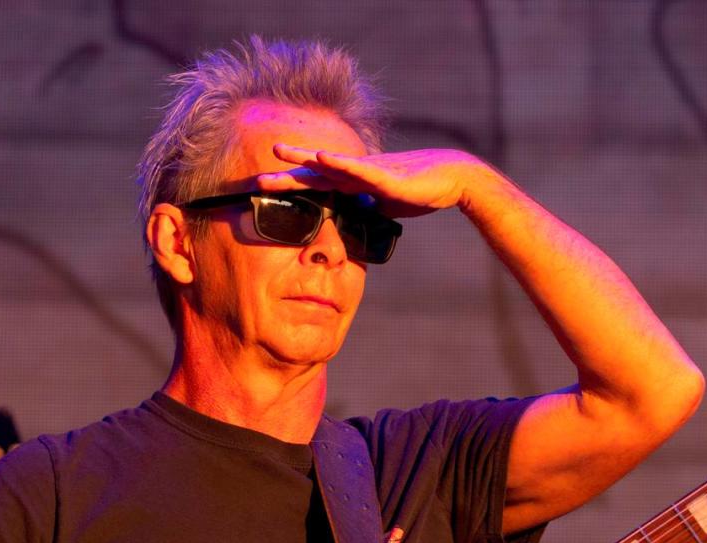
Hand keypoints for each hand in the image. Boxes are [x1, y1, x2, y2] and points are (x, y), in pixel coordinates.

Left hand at [256, 144, 490, 218]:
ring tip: (276, 151)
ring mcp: (368, 171)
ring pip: (329, 165)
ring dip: (303, 159)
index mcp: (353, 185)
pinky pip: (357, 168)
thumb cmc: (419, 192)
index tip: (264, 197)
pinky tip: (320, 157)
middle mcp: (355, 173)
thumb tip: (349, 228)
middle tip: (255, 179)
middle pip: (313, 175)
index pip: (315, 189)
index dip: (290, 191)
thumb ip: (364, 213)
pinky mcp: (385, 174)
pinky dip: (338, 163)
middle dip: (284, 177)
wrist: (452, 180)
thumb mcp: (383, 209)